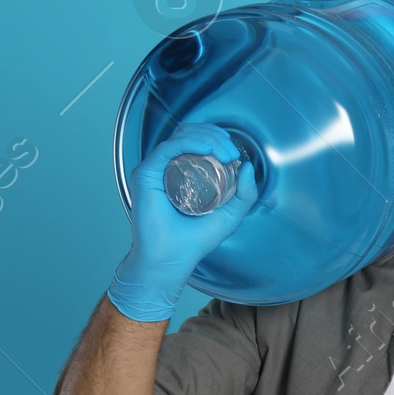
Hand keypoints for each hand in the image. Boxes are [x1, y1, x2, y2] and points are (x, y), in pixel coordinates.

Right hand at [107, 123, 258, 322]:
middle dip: (214, 136)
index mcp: (181, 173)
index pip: (196, 142)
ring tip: (223, 152)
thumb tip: (248, 167)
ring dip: (206, 137)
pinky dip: (189, 142)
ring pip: (179, 136)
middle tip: (231, 152)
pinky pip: (168, 149)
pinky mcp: (146, 174)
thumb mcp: (230, 216)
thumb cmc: (194, 242)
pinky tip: (206, 148)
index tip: (233, 152)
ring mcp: (154, 170)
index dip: (216, 138)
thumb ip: (244, 195)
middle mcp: (166, 168)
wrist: (172, 260)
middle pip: (189, 134)